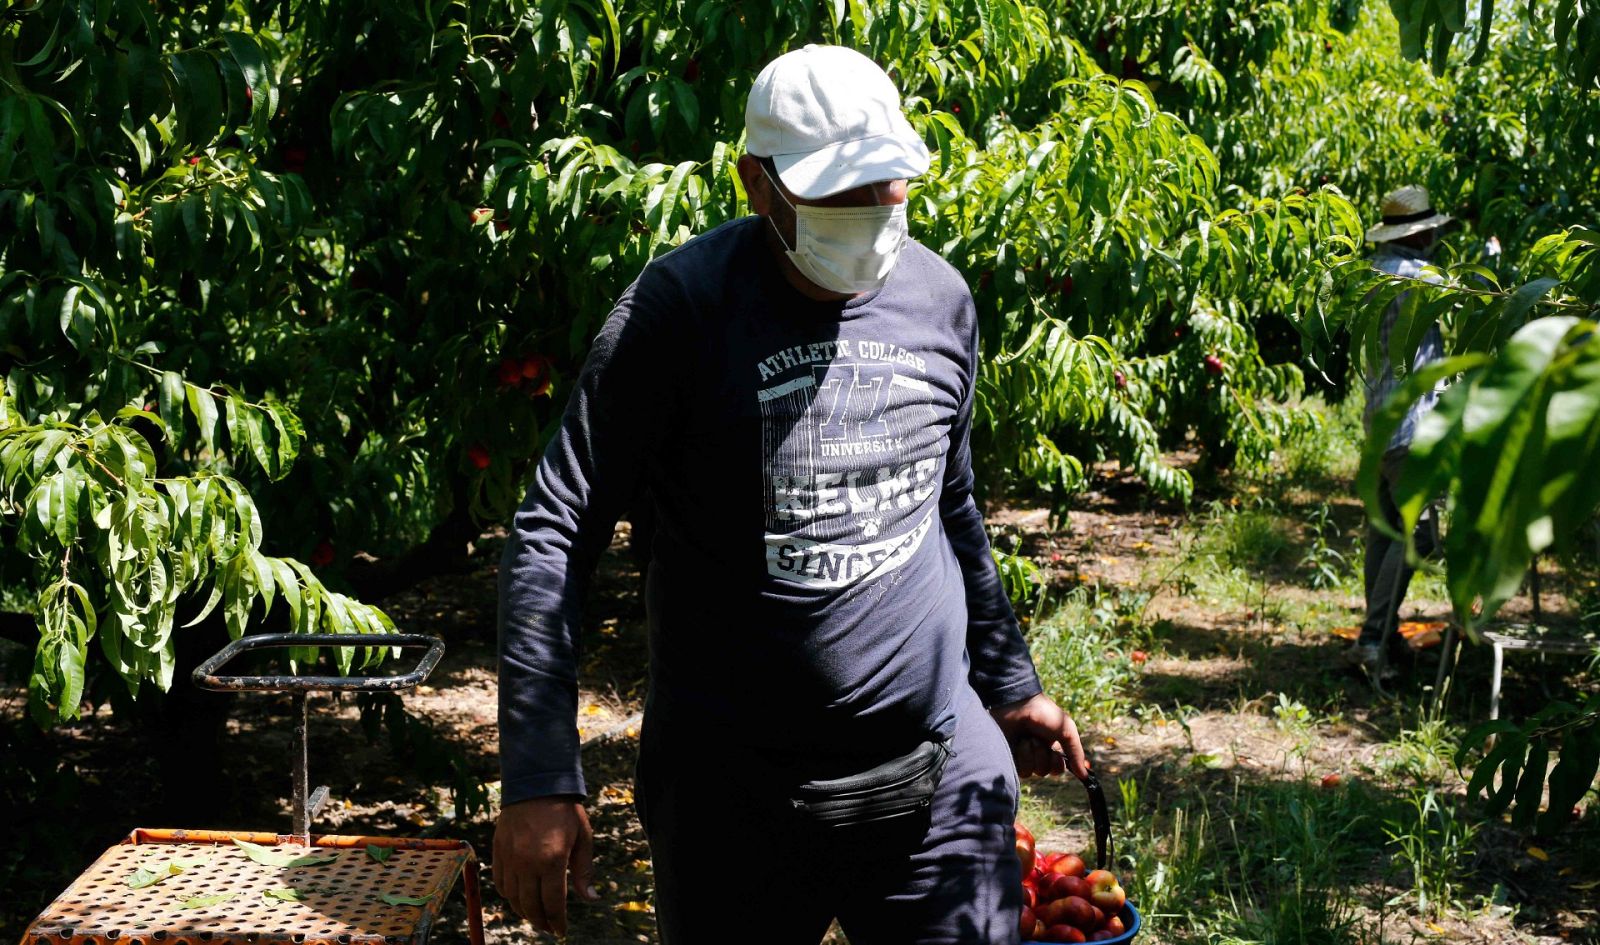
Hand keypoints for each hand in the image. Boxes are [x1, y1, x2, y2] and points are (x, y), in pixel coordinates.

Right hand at [492, 796, 598, 934]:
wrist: (536, 784)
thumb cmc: (564, 811)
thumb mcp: (583, 838)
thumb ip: (583, 871)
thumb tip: (590, 898)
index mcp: (552, 861)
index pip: (553, 903)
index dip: (557, 922)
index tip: (561, 931)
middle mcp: (527, 863)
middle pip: (531, 906)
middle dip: (541, 921)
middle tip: (549, 927)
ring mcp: (509, 859)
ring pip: (512, 898)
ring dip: (524, 911)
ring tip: (535, 914)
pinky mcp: (498, 852)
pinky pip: (499, 883)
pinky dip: (508, 895)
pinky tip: (519, 896)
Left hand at [989, 693, 1090, 779]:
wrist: (1018, 704)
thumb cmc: (1044, 714)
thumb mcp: (1066, 731)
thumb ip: (1076, 753)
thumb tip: (1085, 776)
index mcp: (1052, 748)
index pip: (1058, 768)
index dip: (1059, 764)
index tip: (1058, 754)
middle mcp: (1038, 754)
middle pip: (1046, 771)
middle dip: (1044, 755)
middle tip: (1039, 739)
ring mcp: (1023, 756)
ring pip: (1034, 772)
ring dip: (1033, 754)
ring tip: (1028, 738)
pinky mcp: (1011, 757)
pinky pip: (1021, 770)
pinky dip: (1023, 756)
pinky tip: (1020, 742)